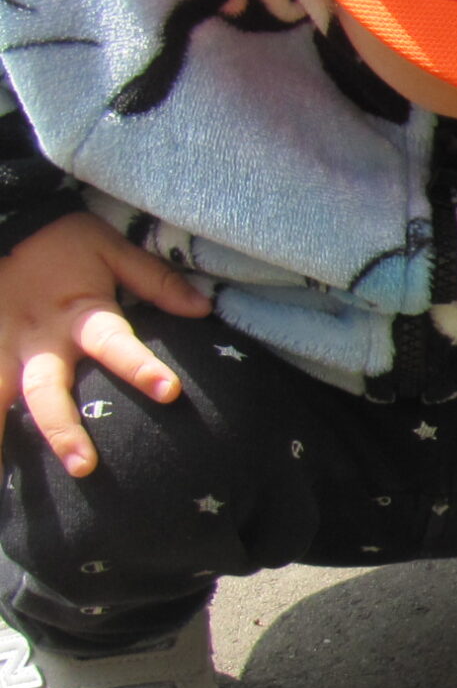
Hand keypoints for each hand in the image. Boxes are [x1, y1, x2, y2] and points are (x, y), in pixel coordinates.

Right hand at [0, 211, 211, 475]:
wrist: (0, 219)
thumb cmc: (62, 241)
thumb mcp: (112, 249)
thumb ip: (156, 281)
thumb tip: (205, 308)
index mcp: (78, 315)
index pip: (114, 344)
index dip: (140, 367)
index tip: (169, 391)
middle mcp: (38, 340)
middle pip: (47, 391)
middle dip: (63, 430)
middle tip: (84, 468)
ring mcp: (0, 348)